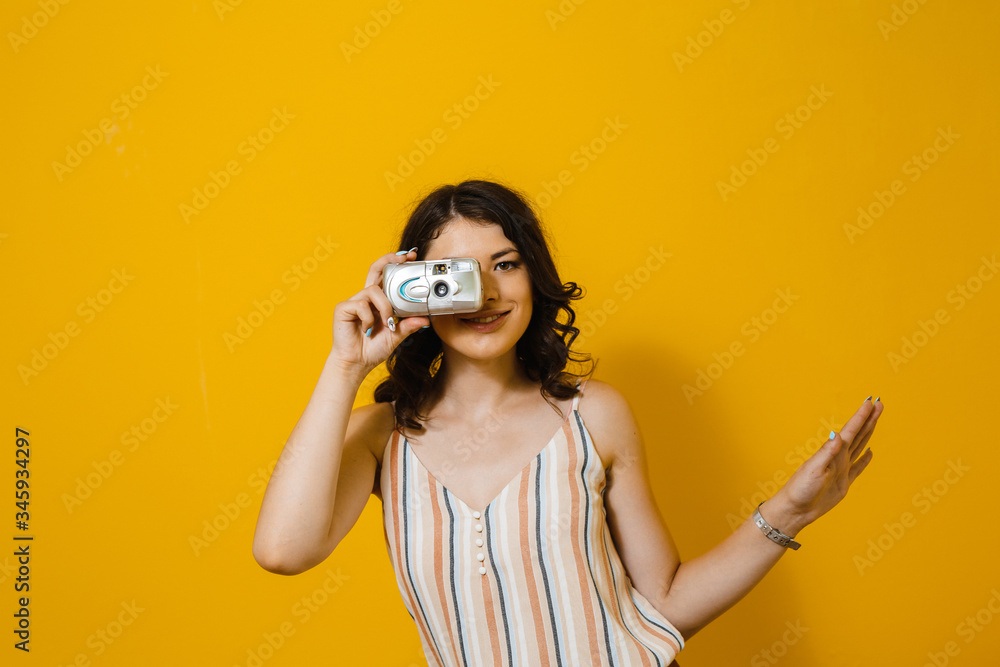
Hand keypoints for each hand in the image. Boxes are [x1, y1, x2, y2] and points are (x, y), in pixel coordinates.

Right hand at [328, 248, 429, 376]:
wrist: (356, 363)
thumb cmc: (372, 349)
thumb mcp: (396, 336)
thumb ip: (408, 326)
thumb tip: (425, 319)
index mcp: (378, 301)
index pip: (386, 276)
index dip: (396, 263)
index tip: (411, 257)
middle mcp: (366, 298)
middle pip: (376, 269)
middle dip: (390, 259)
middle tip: (405, 257)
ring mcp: (354, 301)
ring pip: (373, 291)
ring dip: (385, 307)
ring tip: (387, 323)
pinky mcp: (343, 308)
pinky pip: (361, 305)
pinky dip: (369, 318)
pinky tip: (368, 330)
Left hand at [770, 397, 883, 533]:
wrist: (796, 509)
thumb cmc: (800, 488)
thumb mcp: (814, 469)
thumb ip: (827, 453)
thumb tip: (837, 435)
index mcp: (832, 452)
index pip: (851, 430)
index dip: (861, 416)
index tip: (871, 402)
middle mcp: (838, 457)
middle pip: (858, 434)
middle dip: (869, 419)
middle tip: (879, 404)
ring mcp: (842, 469)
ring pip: (861, 446)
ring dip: (869, 432)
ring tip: (876, 419)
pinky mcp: (844, 482)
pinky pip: (858, 467)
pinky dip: (866, 459)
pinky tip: (871, 451)